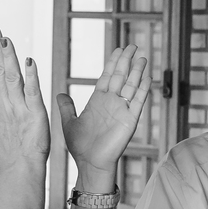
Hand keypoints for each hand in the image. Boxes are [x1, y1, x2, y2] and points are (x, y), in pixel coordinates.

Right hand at [0, 27, 49, 168]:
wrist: (19, 168)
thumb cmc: (5, 148)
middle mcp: (3, 103)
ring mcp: (18, 108)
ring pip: (11, 78)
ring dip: (8, 57)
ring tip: (5, 39)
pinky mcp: (35, 113)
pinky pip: (32, 92)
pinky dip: (31, 76)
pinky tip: (29, 61)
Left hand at [57, 45, 150, 176]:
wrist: (90, 163)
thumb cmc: (80, 146)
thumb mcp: (68, 122)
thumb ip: (66, 107)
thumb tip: (60, 93)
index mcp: (98, 101)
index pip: (108, 76)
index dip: (113, 62)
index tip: (118, 50)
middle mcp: (112, 102)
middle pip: (121, 76)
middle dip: (126, 60)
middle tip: (131, 45)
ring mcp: (122, 110)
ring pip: (131, 85)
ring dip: (137, 71)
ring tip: (142, 57)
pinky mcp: (130, 119)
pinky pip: (138, 100)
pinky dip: (144, 88)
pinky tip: (147, 76)